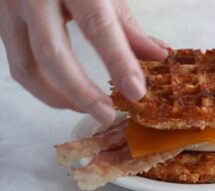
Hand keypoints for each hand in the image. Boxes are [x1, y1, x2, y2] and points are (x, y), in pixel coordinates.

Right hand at [0, 0, 168, 125]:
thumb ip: (129, 26)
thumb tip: (158, 56)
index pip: (98, 27)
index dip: (119, 62)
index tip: (137, 92)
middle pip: (54, 55)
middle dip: (83, 93)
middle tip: (107, 115)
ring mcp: (11, 9)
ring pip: (27, 67)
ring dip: (58, 97)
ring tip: (86, 109)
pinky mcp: (1, 22)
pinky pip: (17, 64)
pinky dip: (41, 86)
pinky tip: (64, 94)